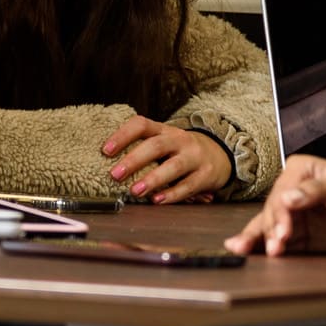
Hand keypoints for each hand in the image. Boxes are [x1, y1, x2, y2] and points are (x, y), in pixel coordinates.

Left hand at [100, 115, 228, 203]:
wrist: (220, 154)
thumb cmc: (181, 151)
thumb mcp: (164, 142)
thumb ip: (143, 148)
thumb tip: (108, 161)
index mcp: (165, 130)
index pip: (142, 125)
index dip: (122, 135)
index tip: (105, 150)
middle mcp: (180, 140)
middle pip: (156, 145)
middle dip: (134, 160)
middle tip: (115, 174)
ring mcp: (195, 156)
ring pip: (174, 166)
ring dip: (153, 179)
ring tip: (135, 191)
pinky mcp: (206, 175)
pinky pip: (188, 185)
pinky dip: (172, 194)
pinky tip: (157, 200)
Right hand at [223, 155, 325, 255]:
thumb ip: (319, 190)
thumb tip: (288, 197)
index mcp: (303, 171)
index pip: (282, 193)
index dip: (280, 214)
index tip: (285, 232)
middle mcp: (295, 191)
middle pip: (272, 211)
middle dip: (270, 230)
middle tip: (275, 247)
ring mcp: (297, 215)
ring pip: (269, 225)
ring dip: (258, 238)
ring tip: (245, 250)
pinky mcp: (303, 235)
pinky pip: (279, 240)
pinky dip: (263, 245)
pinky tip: (247, 250)